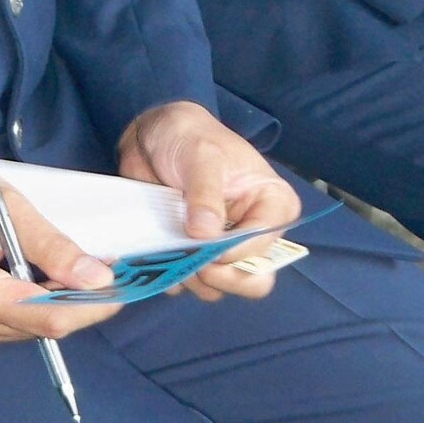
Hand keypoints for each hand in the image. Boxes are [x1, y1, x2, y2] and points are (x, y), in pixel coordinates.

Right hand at [0, 152, 120, 347]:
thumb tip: (98, 278)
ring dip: (61, 301)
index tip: (127, 284)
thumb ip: (51, 245)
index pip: (48, 316)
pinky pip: (12, 322)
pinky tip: (48, 275)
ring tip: (84, 268)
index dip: (94, 305)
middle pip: (42, 327)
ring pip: (30, 328)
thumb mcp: (1, 205)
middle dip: (83, 301)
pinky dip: (36, 301)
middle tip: (114, 269)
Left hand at [118, 100, 301, 301]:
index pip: (265, 244)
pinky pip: (186, 283)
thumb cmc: (188, 135)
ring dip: (191, 277)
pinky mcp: (192, 255)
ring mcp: (222, 248)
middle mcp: (253, 231)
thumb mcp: (201, 155)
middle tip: (192, 262)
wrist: (152, 136)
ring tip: (169, 250)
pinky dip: (170, 275)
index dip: (236, 252)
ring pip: (217, 287)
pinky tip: (156, 253)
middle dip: (222, 278)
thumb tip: (206, 236)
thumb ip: (205, 194)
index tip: (204, 242)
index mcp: (272, 204)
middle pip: (254, 280)